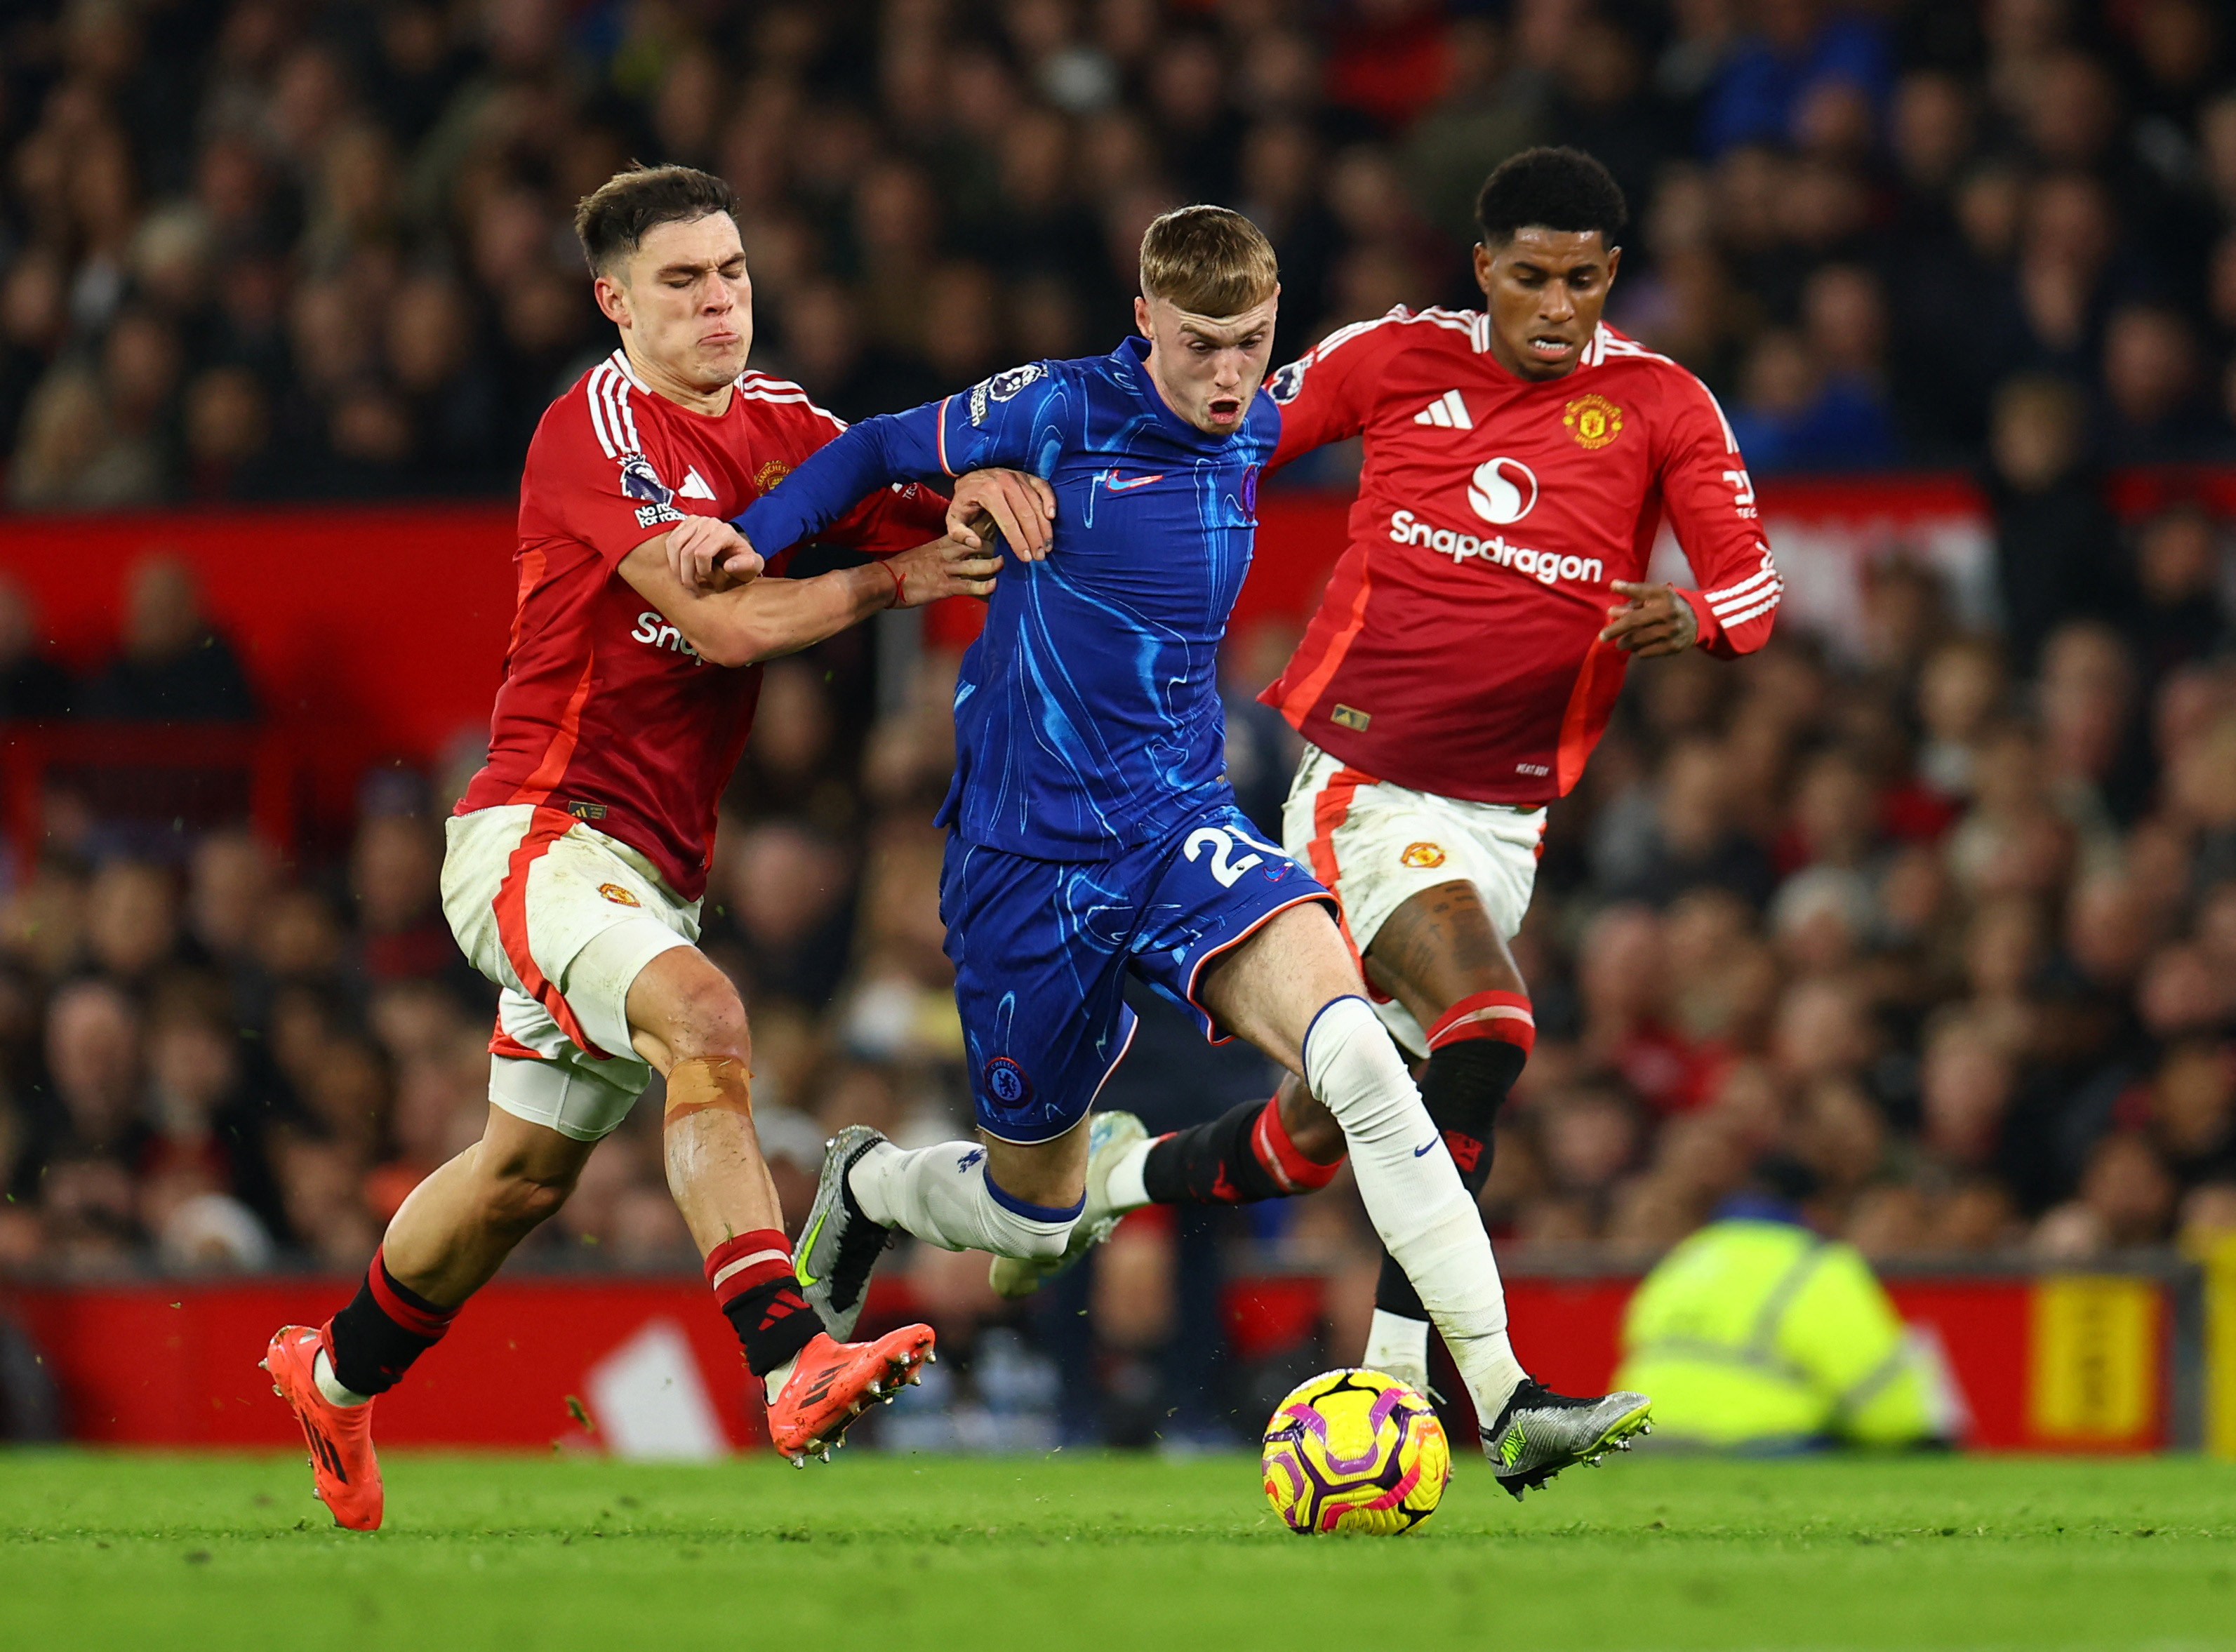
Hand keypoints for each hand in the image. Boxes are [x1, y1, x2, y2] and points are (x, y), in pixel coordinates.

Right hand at [667, 516, 762, 590]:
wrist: (737, 550)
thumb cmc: (744, 561)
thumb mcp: (754, 566)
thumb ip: (747, 565)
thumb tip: (728, 566)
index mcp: (726, 532)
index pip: (702, 553)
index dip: (702, 572)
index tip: (708, 582)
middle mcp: (710, 522)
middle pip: (687, 551)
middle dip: (687, 574)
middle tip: (691, 588)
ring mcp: (697, 520)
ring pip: (675, 545)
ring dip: (676, 567)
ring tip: (683, 579)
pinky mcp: (686, 523)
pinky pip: (671, 540)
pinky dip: (671, 557)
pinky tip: (679, 568)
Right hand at [885, 536, 1001, 606]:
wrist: (885, 580)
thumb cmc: (901, 568)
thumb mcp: (923, 553)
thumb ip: (941, 552)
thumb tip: (953, 556)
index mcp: (941, 543)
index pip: (967, 532)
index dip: (983, 528)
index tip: (996, 526)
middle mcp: (947, 554)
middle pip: (977, 544)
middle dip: (993, 546)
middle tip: (1004, 548)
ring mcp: (947, 569)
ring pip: (977, 564)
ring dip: (993, 565)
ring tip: (1003, 564)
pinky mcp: (945, 586)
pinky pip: (969, 585)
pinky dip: (984, 586)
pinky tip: (993, 586)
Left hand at [948, 468, 1055, 561]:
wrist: (971, 473)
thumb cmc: (965, 499)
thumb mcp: (954, 516)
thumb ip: (959, 533)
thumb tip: (976, 544)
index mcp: (988, 493)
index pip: (1008, 522)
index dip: (1019, 542)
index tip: (1026, 558)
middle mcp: (1006, 482)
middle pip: (1026, 514)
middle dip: (1034, 538)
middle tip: (1040, 556)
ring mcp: (1018, 477)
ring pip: (1036, 504)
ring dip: (1044, 527)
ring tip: (1047, 546)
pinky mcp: (1027, 475)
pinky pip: (1043, 487)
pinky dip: (1050, 501)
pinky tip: (1052, 517)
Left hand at [1599, 580, 1698, 656]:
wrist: (1697, 620)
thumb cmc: (1669, 605)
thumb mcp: (1656, 594)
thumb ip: (1635, 595)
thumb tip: (1613, 594)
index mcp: (1664, 596)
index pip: (1640, 593)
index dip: (1625, 593)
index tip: (1610, 598)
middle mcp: (1668, 613)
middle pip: (1635, 621)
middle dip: (1616, 629)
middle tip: (1603, 636)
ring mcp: (1671, 631)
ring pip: (1639, 639)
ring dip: (1625, 642)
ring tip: (1620, 642)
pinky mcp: (1673, 647)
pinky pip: (1647, 652)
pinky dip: (1637, 650)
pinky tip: (1635, 648)